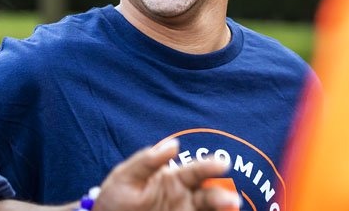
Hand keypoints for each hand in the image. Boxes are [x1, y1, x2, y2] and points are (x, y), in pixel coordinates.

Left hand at [93, 140, 240, 210]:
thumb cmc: (116, 197)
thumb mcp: (125, 175)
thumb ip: (148, 160)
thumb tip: (174, 144)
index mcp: (172, 178)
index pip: (195, 170)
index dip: (209, 166)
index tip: (223, 163)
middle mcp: (183, 197)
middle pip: (208, 194)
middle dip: (221, 195)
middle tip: (232, 199)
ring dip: (221, 209)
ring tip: (232, 207)